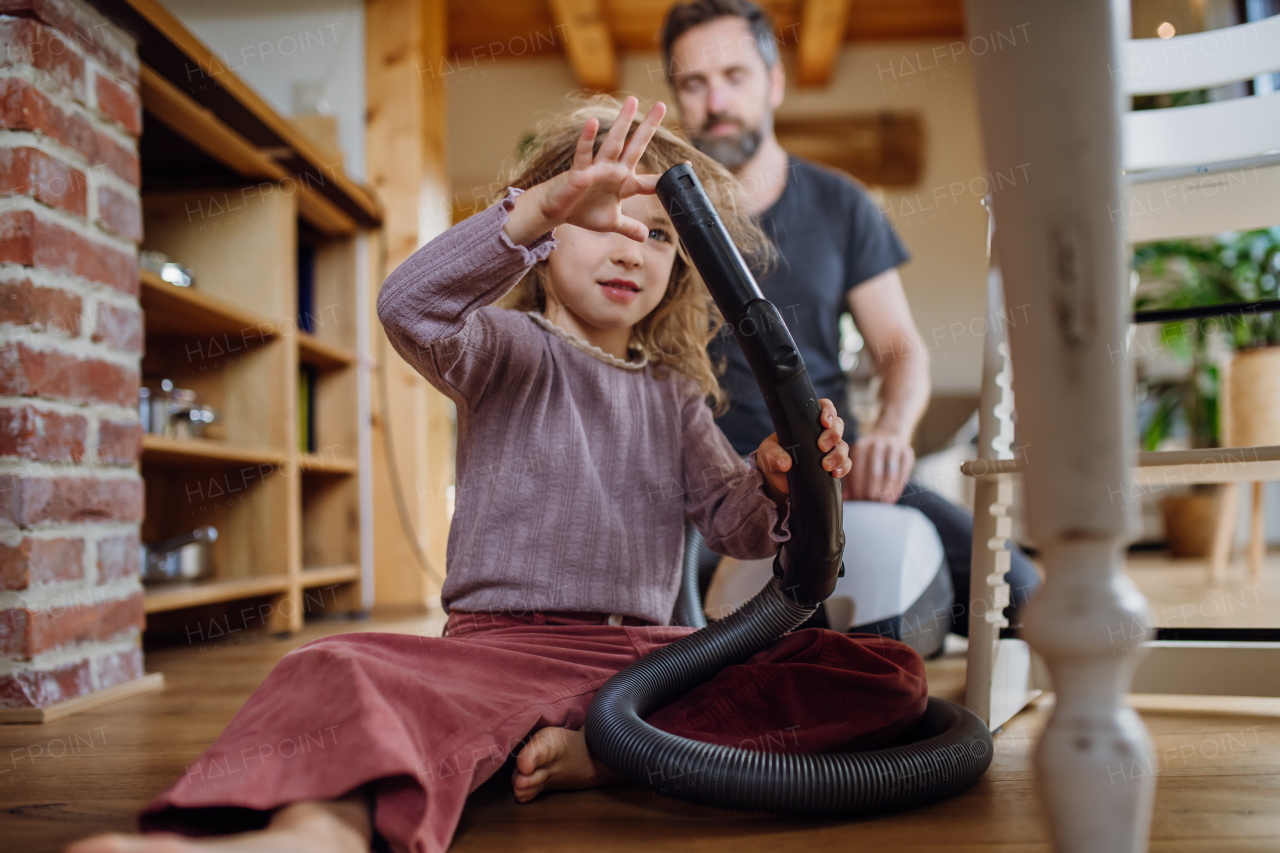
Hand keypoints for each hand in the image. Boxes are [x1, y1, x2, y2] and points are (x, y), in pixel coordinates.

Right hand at [503, 97, 666, 245]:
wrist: (557, 210)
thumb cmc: (583, 210)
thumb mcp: (611, 223)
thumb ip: (629, 227)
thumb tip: (645, 236)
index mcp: (625, 184)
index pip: (651, 180)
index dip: (668, 176)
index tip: (688, 165)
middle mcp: (614, 171)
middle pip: (635, 146)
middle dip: (648, 127)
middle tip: (661, 106)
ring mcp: (598, 169)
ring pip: (613, 143)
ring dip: (622, 123)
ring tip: (631, 102)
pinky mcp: (579, 172)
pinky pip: (584, 154)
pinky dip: (587, 139)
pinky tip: (592, 122)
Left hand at [757, 399, 850, 505]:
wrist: (776, 479)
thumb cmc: (773, 456)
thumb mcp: (768, 452)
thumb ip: (773, 454)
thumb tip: (785, 464)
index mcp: (807, 422)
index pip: (825, 407)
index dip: (829, 411)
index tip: (824, 422)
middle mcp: (822, 433)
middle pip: (838, 425)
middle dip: (833, 435)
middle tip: (821, 446)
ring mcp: (829, 449)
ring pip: (843, 446)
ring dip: (838, 455)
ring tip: (825, 466)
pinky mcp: (833, 465)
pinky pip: (846, 464)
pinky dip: (843, 468)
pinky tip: (835, 474)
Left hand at [842, 431, 914, 503]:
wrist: (889, 435)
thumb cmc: (869, 456)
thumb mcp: (857, 461)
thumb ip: (850, 479)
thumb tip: (845, 500)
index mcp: (861, 447)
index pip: (858, 472)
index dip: (857, 488)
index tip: (857, 500)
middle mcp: (877, 444)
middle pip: (874, 475)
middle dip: (871, 493)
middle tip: (869, 503)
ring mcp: (893, 447)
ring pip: (890, 475)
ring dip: (886, 492)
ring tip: (881, 503)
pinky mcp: (907, 452)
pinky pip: (903, 474)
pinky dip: (897, 488)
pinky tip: (892, 498)